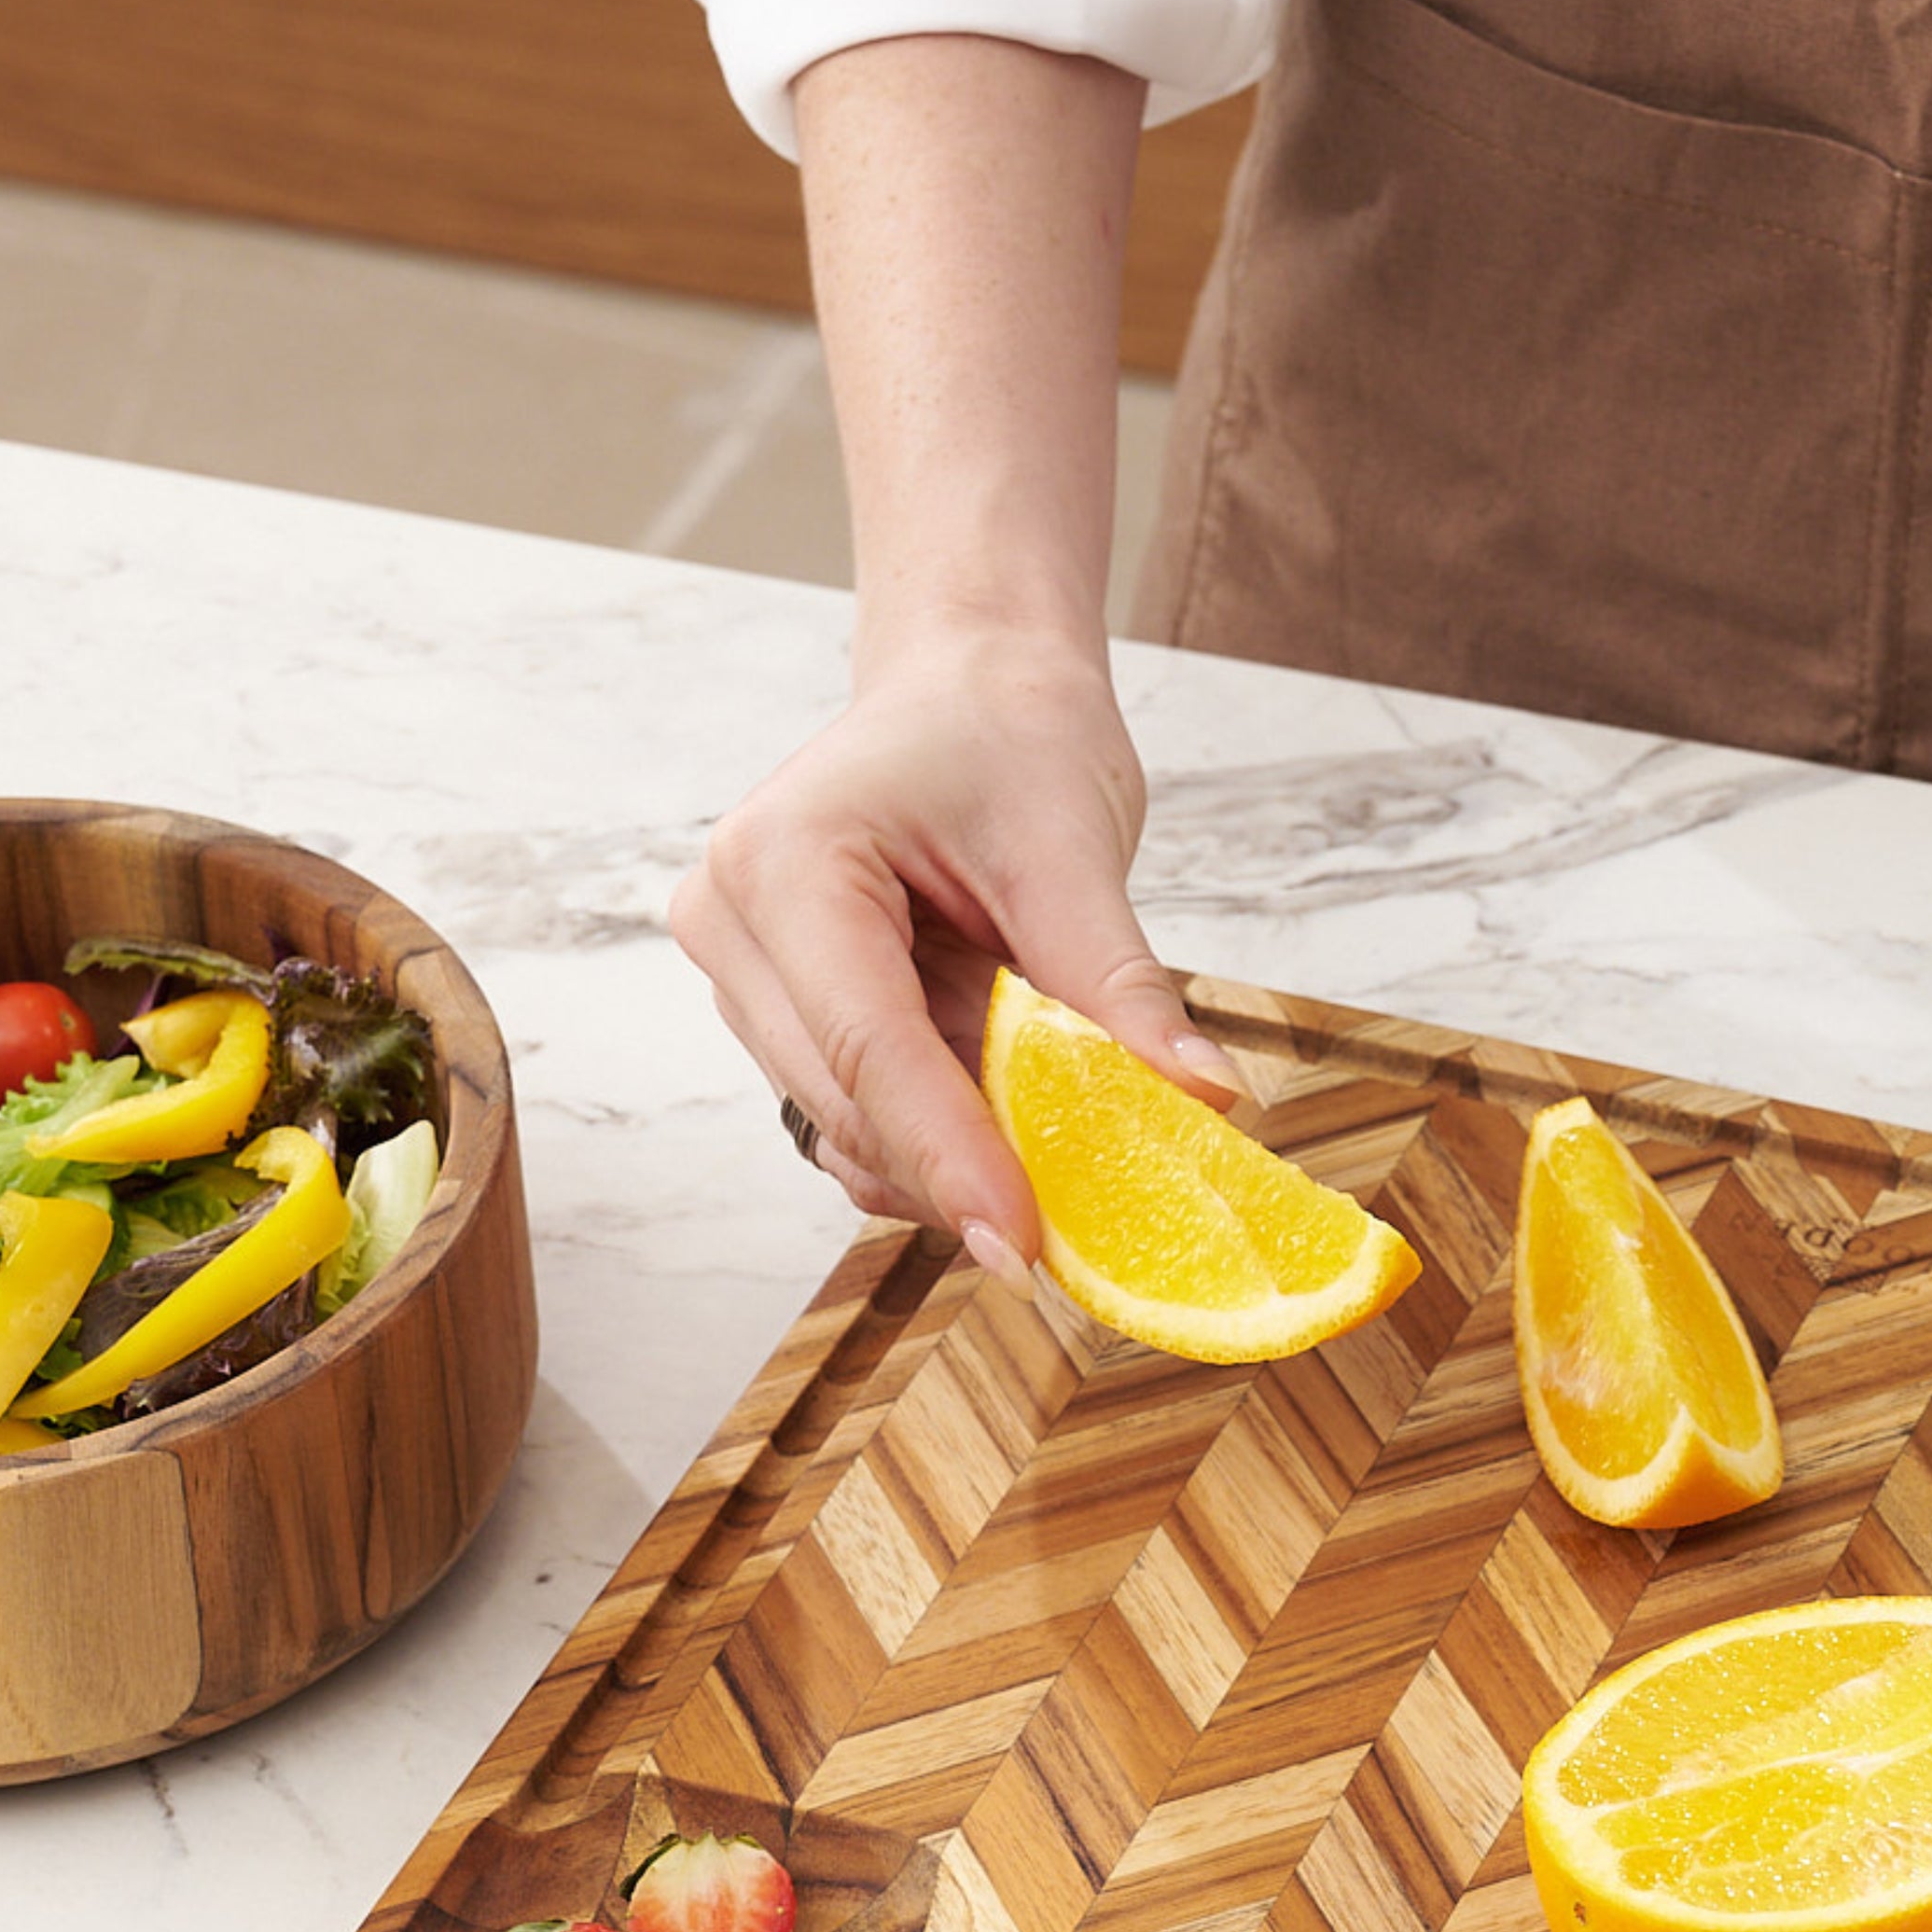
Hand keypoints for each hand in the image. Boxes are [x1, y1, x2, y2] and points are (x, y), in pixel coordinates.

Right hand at [670, 624, 1235, 1267]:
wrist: (969, 689)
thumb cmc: (1007, 735)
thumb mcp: (1075, 850)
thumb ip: (1118, 986)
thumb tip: (1198, 1096)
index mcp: (786, 861)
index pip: (867, 1046)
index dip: (948, 1155)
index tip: (1023, 1243)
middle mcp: (733, 923)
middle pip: (845, 1103)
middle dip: (959, 1168)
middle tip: (1077, 1227)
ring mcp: (745, 975)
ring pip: (844, 1126)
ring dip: (949, 1155)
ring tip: (1052, 1143)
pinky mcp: (779, 1013)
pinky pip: (855, 1114)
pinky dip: (937, 1137)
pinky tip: (1009, 1127)